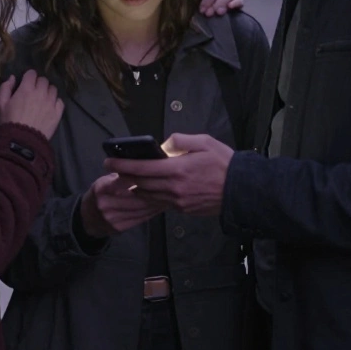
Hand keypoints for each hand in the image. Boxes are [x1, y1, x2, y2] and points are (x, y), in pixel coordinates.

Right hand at [0, 70, 63, 139]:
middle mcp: (41, 93)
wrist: (22, 141)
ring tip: (43, 99)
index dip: (29, 77)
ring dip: (48, 92)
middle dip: (38, 83)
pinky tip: (50, 107)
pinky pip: (60, 101)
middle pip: (44, 80)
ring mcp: (51, 103)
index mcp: (26, 89)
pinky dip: (55, 102)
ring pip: (53, 89)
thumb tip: (12, 77)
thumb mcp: (1, 104)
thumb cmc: (9, 121)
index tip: (26, 82)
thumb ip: (5, 88)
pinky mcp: (57, 113)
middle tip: (34, 91)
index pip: (32, 73)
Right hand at [80, 173, 167, 236]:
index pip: (127, 180)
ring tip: (169, 194)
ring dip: (157, 201)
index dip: (145, 177)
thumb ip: (120, 175)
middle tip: (169, 184)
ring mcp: (113, 217)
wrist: (87, 218)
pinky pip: (141, 218)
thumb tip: (143, 167)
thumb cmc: (99, 195)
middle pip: (138, 196)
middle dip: (156, 190)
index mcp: (103, 187)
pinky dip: (152, 211)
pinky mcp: (120, 227)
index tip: (158, 172)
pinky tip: (160, 205)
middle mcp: (107, 203)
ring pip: (142, 208)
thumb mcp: (104, 180)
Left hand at [103, 133, 232, 216]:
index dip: (122, 165)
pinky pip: (160, 202)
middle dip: (123, 176)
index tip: (109, 161)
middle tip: (113, 169)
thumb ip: (180, 140)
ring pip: (147, 195)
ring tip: (127, 179)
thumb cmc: (224, 163)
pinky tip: (146, 188)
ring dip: (134, 187)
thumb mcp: (204, 142)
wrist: (241, 190)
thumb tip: (163, 145)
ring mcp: (178, 201)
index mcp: (177, 169)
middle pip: (139, 184)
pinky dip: (149, 195)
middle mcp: (174, 188)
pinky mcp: (183, 209)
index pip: (141, 168)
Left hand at [199, 0, 244, 16]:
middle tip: (208, 13)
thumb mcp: (200, 4)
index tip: (202, 9)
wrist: (217, 21)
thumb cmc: (204, 10)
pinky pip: (239, 0)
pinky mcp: (238, 2)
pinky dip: (235, 3)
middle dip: (212, 1)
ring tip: (218, 12)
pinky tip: (230, 6)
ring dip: (222, 2)